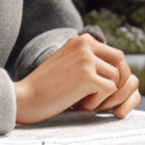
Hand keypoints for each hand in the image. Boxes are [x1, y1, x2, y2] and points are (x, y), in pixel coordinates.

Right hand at [13, 34, 140, 124]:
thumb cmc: (46, 86)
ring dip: (103, 95)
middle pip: (120, 62)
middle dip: (118, 81)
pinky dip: (98, 101)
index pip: (115, 54)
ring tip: (82, 100)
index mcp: (82, 40)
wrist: (24, 98)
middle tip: (103, 96)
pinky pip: (110, 89)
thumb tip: (118, 69)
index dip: (116, 73)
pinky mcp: (86, 76)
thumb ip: (90, 59)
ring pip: (115, 78)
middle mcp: (85, 44)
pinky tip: (80, 104)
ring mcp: (86, 59)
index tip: (108, 88)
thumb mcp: (69, 62)